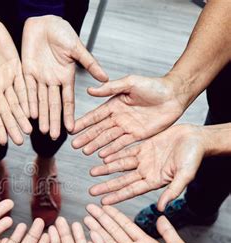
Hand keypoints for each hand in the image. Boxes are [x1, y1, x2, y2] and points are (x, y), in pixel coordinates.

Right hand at [0, 20, 31, 144]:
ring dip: (22, 117)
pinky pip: (24, 88)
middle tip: (20, 140)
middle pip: (6, 111)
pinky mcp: (18, 71)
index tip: (2, 141)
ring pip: (16, 103)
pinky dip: (29, 100)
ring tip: (28, 131)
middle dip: (12, 126)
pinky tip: (33, 112)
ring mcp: (7, 81)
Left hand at [22, 15, 107, 138]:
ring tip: (42, 131)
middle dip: (54, 120)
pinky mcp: (26, 72)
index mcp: (65, 76)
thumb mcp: (77, 48)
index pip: (68, 100)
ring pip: (40, 101)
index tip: (71, 129)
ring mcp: (39, 78)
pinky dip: (28, 101)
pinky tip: (29, 114)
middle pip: (53, 105)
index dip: (69, 114)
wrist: (44, 21)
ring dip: (41, 115)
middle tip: (53, 137)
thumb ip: (89, 63)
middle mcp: (52, 81)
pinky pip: (27, 89)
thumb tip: (106, 78)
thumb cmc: (62, 31)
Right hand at [72, 74, 187, 157]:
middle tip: (74, 145)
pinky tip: (103, 156)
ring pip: (108, 138)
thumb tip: (90, 91)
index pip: (95, 115)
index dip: (83, 122)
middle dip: (86, 137)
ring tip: (85, 152)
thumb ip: (110, 88)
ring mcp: (128, 127)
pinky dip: (112, 150)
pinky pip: (122, 144)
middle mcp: (118, 117)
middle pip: (99, 129)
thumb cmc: (154, 85)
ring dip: (96, 145)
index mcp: (114, 104)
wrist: (175, 95)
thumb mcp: (130, 83)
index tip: (71, 128)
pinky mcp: (138, 135)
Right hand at [85, 204, 195, 242]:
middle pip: (114, 231)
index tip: (104, 205)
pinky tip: (92, 235)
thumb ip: (168, 232)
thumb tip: (161, 217)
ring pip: (108, 241)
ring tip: (86, 219)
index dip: (115, 215)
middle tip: (90, 208)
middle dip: (101, 219)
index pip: (126, 225)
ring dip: (97, 230)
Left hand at [89, 124, 204, 209]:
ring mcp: (144, 160)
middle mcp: (147, 172)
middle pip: (122, 181)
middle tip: (91, 192)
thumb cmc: (194, 157)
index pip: (131, 191)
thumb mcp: (185, 175)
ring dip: (107, 169)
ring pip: (120, 166)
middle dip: (107, 186)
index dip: (117, 196)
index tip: (103, 202)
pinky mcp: (144, 147)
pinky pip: (126, 151)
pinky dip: (114, 154)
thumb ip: (173, 190)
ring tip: (92, 173)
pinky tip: (102, 157)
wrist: (197, 138)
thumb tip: (162, 208)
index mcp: (155, 181)